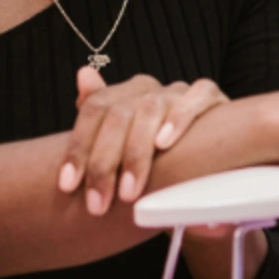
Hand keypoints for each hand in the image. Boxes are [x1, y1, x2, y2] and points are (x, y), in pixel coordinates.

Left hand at [59, 67, 228, 214]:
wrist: (212, 155)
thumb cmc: (161, 153)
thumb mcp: (126, 145)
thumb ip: (101, 119)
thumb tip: (82, 75)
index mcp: (124, 94)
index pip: (93, 109)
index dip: (78, 147)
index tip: (67, 186)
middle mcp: (149, 89)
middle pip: (118, 114)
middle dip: (104, 162)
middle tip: (98, 202)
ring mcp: (179, 91)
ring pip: (150, 108)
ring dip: (136, 153)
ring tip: (129, 192)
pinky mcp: (212, 97)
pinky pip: (196, 97)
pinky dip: (179, 118)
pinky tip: (164, 143)